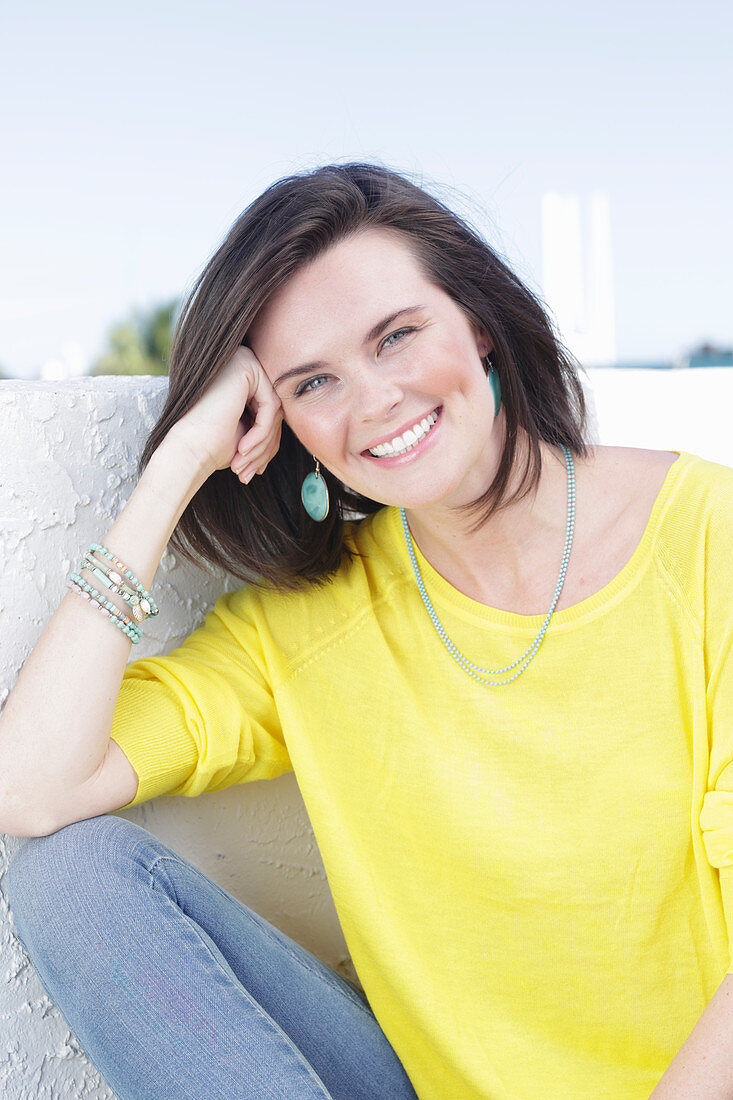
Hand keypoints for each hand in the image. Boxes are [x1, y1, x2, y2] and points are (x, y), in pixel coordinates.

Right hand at [171, 347, 282, 481]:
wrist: (186, 450)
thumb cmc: (210, 446)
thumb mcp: (247, 433)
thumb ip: (269, 423)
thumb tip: (295, 420)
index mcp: (239, 376)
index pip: (269, 411)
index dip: (266, 443)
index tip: (257, 470)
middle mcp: (241, 363)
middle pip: (274, 409)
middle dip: (266, 446)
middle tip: (250, 473)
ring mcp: (243, 360)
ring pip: (275, 409)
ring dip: (264, 443)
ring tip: (245, 465)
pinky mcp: (246, 366)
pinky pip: (271, 405)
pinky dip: (262, 432)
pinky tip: (243, 449)